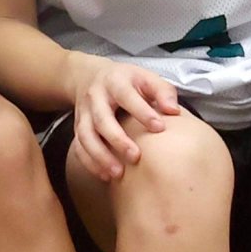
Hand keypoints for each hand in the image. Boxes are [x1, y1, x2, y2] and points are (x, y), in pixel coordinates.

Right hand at [70, 61, 187, 186]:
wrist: (87, 76)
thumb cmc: (125, 80)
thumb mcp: (145, 76)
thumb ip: (162, 91)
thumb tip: (173, 111)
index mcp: (115, 82)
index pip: (126, 97)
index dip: (142, 112)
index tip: (159, 128)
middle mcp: (96, 98)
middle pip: (102, 119)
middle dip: (117, 139)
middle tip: (136, 157)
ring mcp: (84, 113)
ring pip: (86, 136)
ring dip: (100, 156)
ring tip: (118, 173)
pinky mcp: (77, 127)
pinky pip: (79, 147)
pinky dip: (90, 162)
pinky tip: (106, 176)